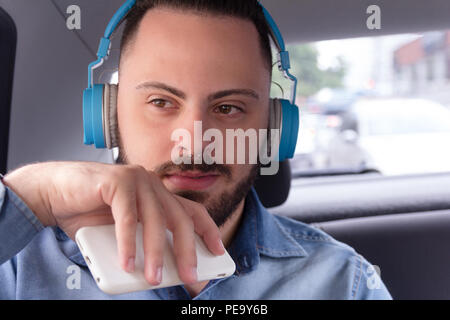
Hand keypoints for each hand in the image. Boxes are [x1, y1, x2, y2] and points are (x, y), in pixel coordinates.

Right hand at [3, 161, 224, 284]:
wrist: (52, 192)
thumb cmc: (88, 214)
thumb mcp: (123, 233)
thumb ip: (141, 244)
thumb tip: (160, 273)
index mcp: (158, 194)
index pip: (191, 211)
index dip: (207, 231)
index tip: (218, 252)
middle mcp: (152, 184)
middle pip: (179, 219)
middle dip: (187, 250)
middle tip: (189, 276)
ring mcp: (136, 179)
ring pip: (154, 219)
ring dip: (155, 252)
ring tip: (153, 277)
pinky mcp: (117, 181)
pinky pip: (127, 217)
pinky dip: (128, 242)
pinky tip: (127, 263)